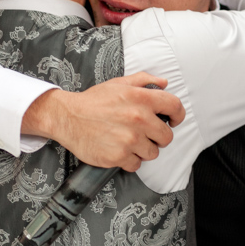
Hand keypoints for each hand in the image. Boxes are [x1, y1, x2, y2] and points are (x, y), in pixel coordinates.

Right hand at [23, 72, 184, 170]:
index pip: (175, 107)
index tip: (172, 120)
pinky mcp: (118, 156)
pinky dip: (129, 160)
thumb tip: (164, 83)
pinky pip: (136, 164)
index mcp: (142, 98)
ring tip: (129, 142)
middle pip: (167, 136)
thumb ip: (144, 81)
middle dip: (158, 137)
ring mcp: (129, 139)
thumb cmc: (93, 101)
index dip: (177, 115)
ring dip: (143, 150)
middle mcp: (139, 119)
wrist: (67, 117)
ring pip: (153, 153)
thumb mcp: (119, 84)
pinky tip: (119, 150)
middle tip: (144, 134)